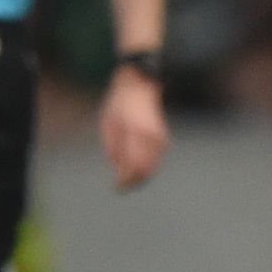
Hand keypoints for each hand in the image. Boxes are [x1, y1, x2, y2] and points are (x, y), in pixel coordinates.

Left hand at [97, 63, 168, 188]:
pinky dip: (145, 166)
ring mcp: (161, 139)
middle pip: (145, 172)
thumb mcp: (109, 125)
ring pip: (152, 168)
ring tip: (125, 172)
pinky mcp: (163, 140)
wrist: (139, 85)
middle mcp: (153, 138)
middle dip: (132, 182)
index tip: (116, 187)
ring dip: (139, 175)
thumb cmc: (118, 104)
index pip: (134, 167)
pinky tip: (134, 161)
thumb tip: (119, 172)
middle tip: (120, 185)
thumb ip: (114, 149)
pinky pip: (155, 161)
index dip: (125, 181)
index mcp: (137, 133)